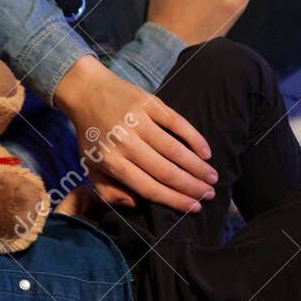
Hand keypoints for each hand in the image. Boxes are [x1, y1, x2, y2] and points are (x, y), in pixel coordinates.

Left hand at [53, 57, 214, 211]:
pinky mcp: (149, 104)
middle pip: (164, 171)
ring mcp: (138, 122)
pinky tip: (206, 152)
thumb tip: (136, 203)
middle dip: (191, 186)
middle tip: (210, 195)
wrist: (87, 92)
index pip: (148, 187)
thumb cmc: (91, 135)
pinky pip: (177, 122)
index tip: (194, 208)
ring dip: (196, 166)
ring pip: (174, 149)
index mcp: (110, 162)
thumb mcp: (90, 166)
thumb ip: (108, 190)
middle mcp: (125, 143)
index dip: (174, 200)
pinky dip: (194, 138)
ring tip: (213, 177)